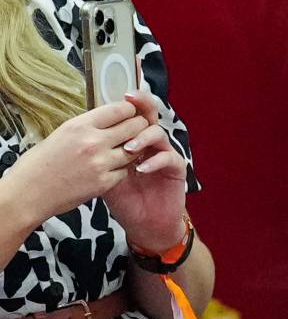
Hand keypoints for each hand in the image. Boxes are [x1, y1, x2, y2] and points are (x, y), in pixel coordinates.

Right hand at [2, 96, 150, 229]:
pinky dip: (124, 168)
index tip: (132, 112)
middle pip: (134, 127)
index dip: (130, 110)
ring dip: (135, 148)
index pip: (119, 109)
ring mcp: (101, 163)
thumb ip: (88, 126)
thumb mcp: (63, 133)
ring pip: (135, 150)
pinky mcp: (105, 182)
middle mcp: (93, 142)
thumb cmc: (41, 162)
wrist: (31, 191)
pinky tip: (115, 167)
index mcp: (80, 125)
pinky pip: (126, 171)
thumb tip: (110, 119)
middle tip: (138, 129)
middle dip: (139, 127)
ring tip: (128, 148)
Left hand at [104, 91, 188, 252]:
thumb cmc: (122, 198)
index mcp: (132, 138)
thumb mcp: (103, 172)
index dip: (128, 102)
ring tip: (128, 150)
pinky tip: (141, 169)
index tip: (119, 95)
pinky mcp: (176, 169)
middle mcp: (149, 142)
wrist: (143, 223)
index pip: (131, 112)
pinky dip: (154, 161)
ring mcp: (163, 154)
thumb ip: (100, 152)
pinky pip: (169, 157)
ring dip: (142, 138)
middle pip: (149, 115)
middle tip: (129, 106)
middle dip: (140, 109)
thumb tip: (80, 132)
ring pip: (158, 133)